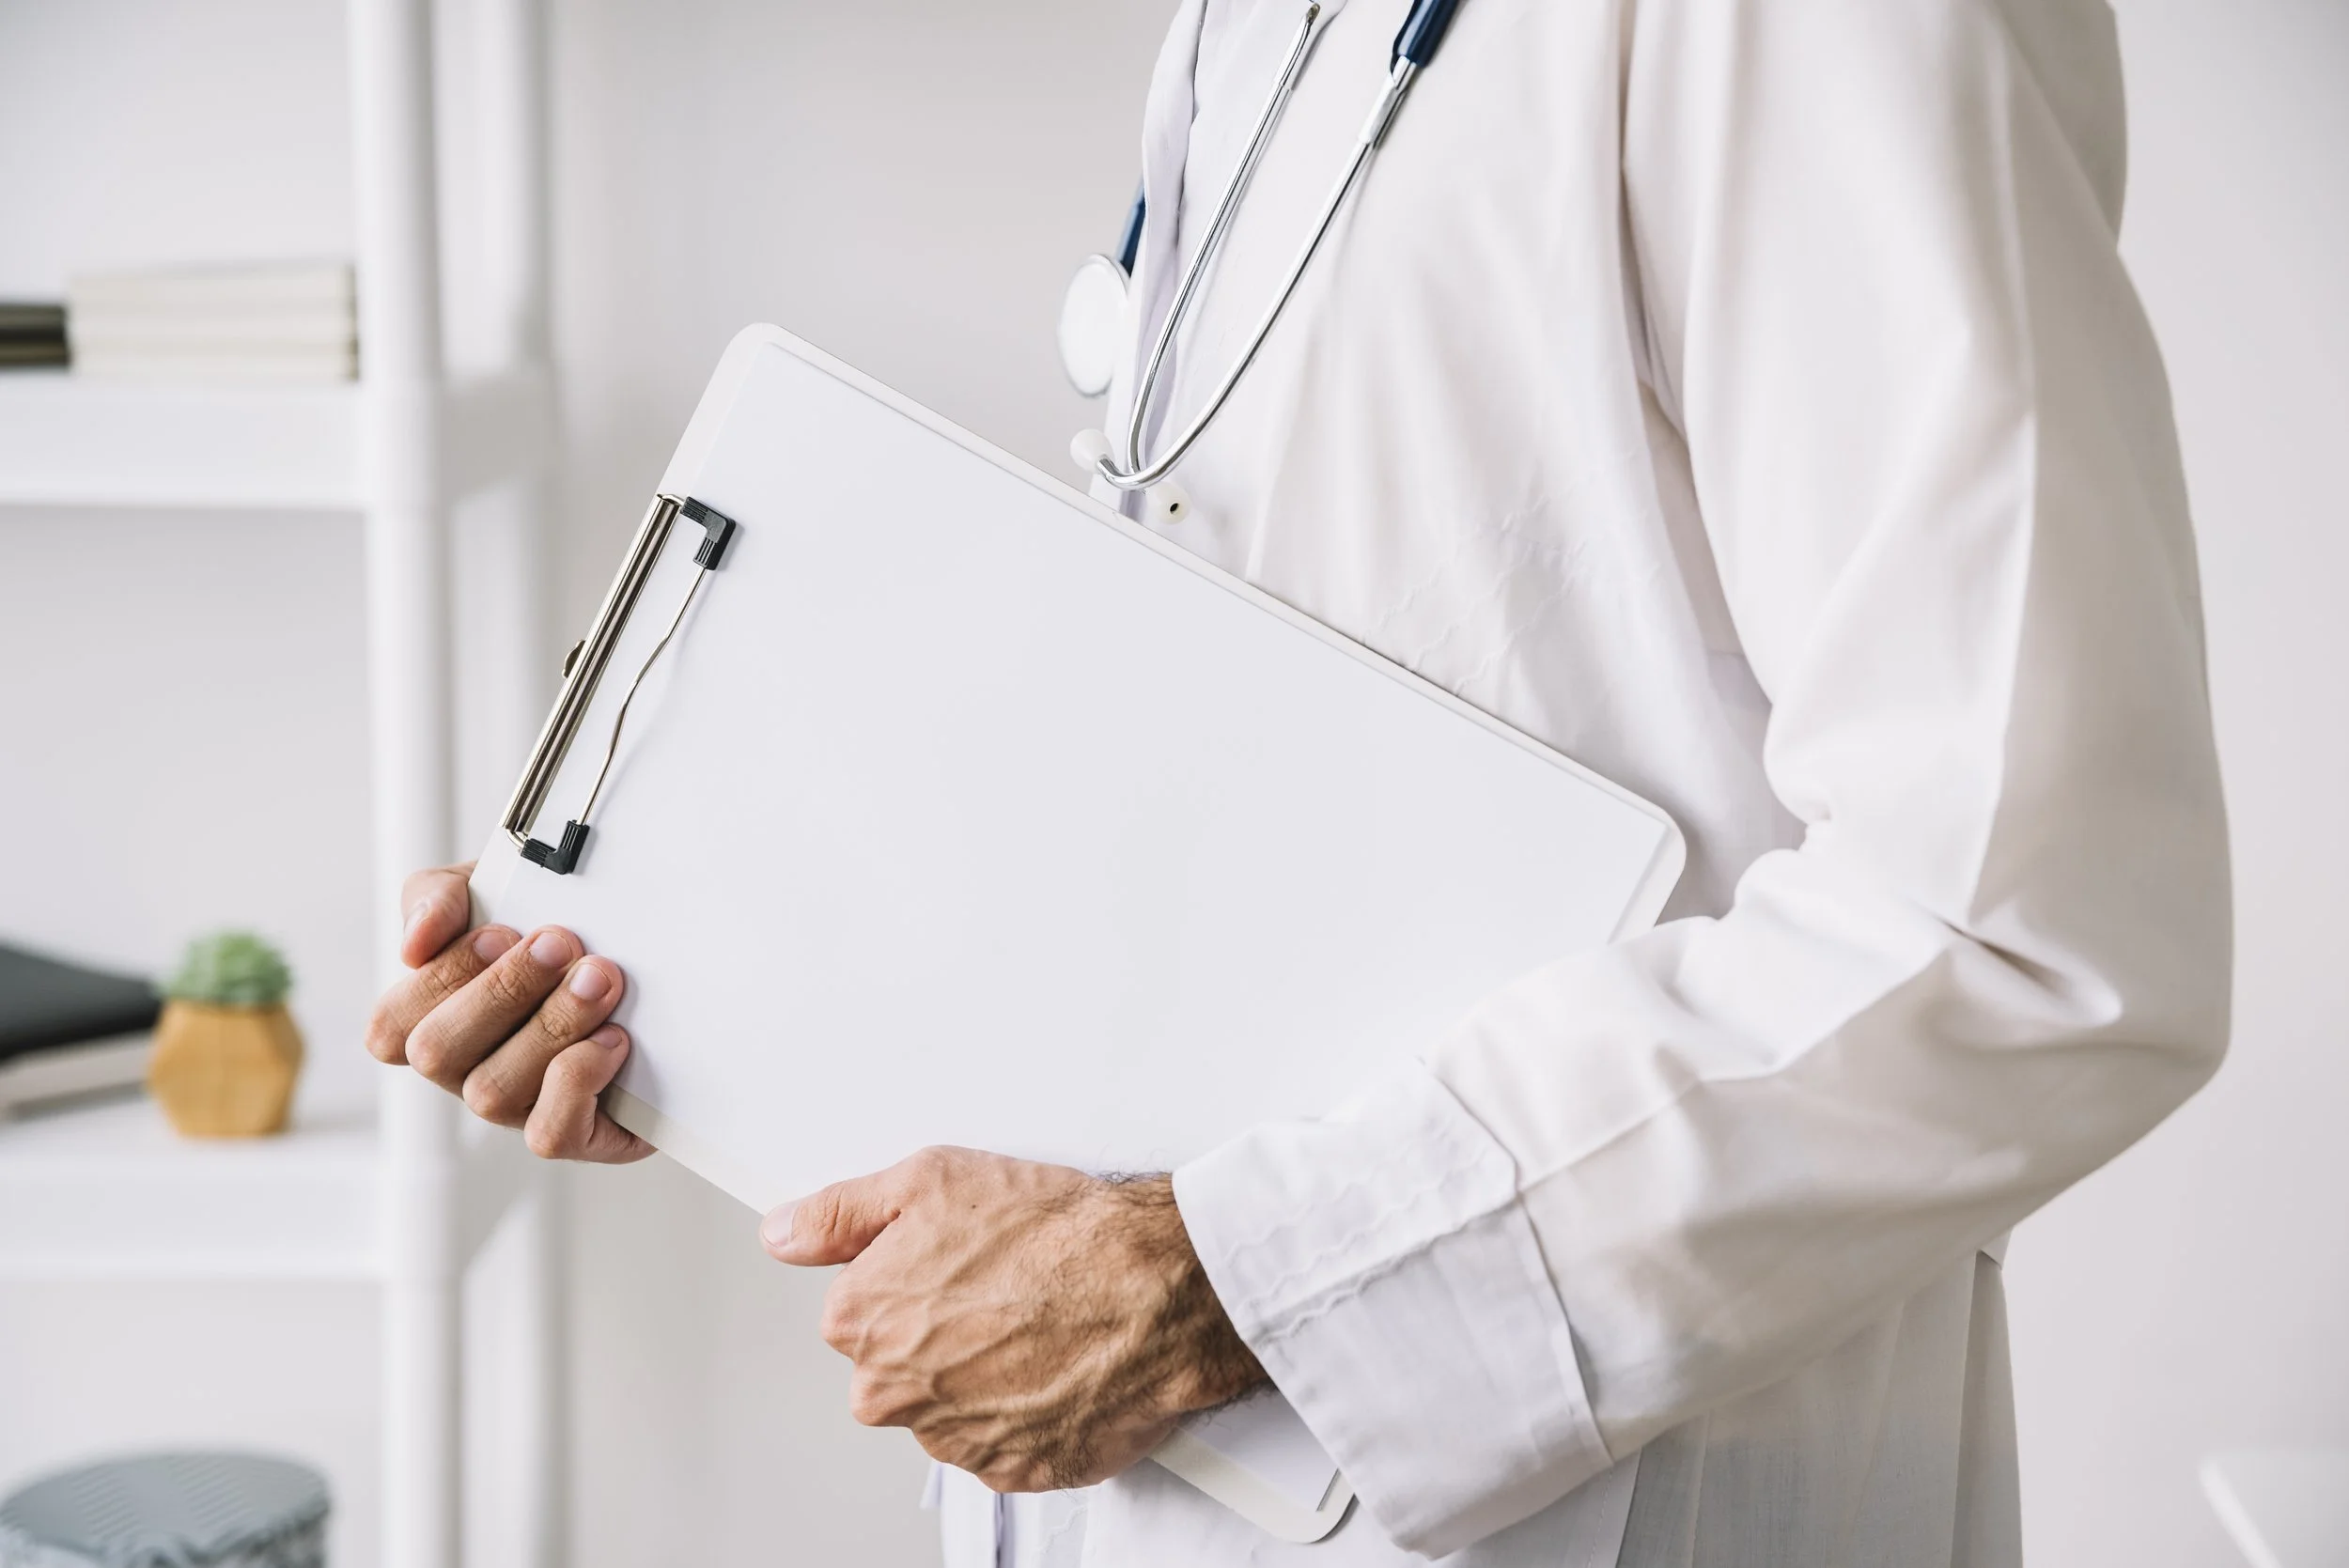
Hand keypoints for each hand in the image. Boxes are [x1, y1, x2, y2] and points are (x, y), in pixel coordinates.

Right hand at [363, 862, 652, 1163]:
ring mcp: (518, 1107)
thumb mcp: (495, 889)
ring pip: (493, 1092)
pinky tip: (612, 1038)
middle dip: (502, 991)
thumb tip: (415, 941)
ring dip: (550, 1026)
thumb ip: (438, 897)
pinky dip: (577, 1081)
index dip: (440, 979)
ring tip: (600, 980)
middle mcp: (467, 1069)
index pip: (390, 1024)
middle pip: (436, 1055)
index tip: (500, 931)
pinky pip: (549, 1133)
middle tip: (562, 943)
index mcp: (437, 1019)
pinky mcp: (576, 1134)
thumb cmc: (558, 925)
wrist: (656, 959)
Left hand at [762, 1147, 1266, 1490]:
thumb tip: (783, 1233)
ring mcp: (954, 1438)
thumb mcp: (930, 1178)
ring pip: (951, 1404)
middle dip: (941, 1331)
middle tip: (1004, 1289)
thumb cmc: (1056, 1232)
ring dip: (985, 1372)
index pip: (857, 1307)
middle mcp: (894, 1392)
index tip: (958, 1258)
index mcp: (860, 1321)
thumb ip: (839, 1214)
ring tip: (1042, 1321)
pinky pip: (1005, 1438)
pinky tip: (1059, 1362)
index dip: (913, 1275)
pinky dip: (1028, 1408)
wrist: (1154, 1289)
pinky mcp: (1014, 1469)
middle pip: (898, 1363)